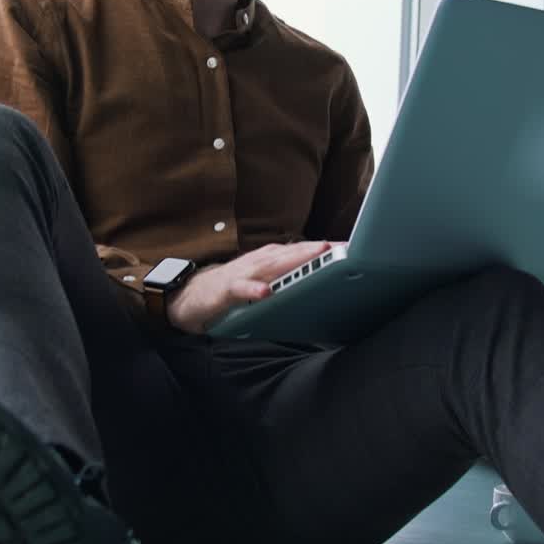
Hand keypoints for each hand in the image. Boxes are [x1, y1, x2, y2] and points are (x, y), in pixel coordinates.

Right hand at [166, 240, 332, 333]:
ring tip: (316, 256)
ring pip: (271, 265)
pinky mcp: (225, 290)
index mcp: (271, 259)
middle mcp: (260, 261)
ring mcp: (243, 274)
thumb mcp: (265, 280)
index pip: (302, 251)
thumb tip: (321, 279)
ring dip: (294, 260)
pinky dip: (254, 289)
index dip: (326, 249)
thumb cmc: (234, 287)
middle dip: (318, 249)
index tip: (351, 248)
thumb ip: (288, 278)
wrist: (191, 295)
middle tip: (343, 247)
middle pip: (292, 253)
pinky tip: (267, 292)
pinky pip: (241, 289)